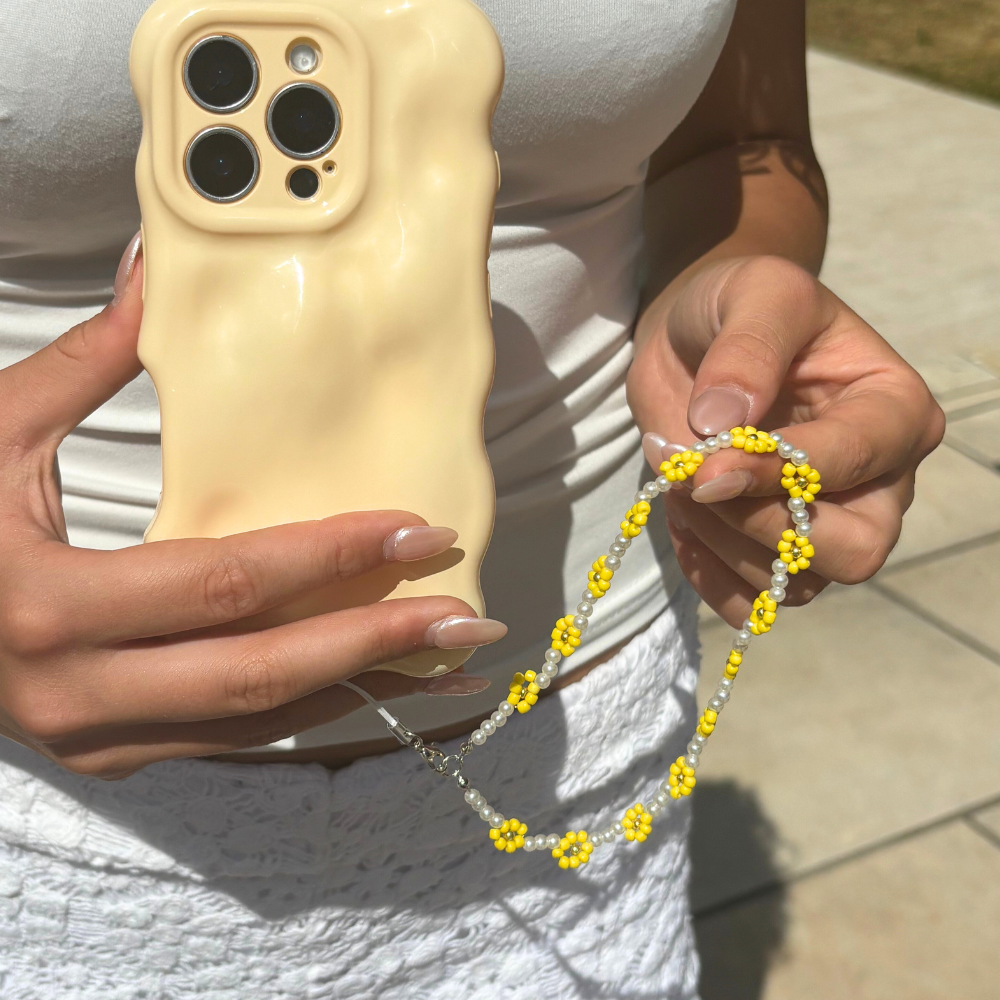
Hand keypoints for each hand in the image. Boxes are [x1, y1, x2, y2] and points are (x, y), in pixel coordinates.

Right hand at [0, 239, 503, 777]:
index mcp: (50, 605)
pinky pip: (232, 742)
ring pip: (256, 726)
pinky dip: (310, 717)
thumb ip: (84, 364)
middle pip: (261, 675)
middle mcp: (78, 693)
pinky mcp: (114, 754)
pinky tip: (374, 692)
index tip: (417, 530)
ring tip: (449, 672)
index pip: (227, 582)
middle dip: (374, 646)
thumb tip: (154, 271)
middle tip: (467, 621)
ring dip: (362, 695)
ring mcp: (98, 740)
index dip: (330, 556)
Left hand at [626, 255, 944, 626]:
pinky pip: (753, 599)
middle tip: (696, 481)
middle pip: (854, 550)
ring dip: (720, 540)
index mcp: (893, 410)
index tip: (709, 464)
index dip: (780, 474)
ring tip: (681, 479)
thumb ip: (749, 348)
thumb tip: (725, 424)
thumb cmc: (742, 306)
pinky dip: (709, 576)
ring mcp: (830, 524)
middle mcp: (878, 480)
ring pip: (794, 582)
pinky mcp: (779, 553)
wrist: (699, 338)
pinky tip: (683, 524)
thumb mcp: (756, 293)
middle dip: (762, 524)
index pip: (856, 464)